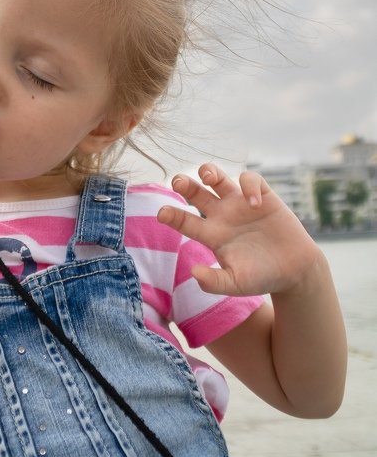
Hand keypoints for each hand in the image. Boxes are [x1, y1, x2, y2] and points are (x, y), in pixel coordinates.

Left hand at [158, 164, 320, 297]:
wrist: (294, 271)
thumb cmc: (262, 278)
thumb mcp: (236, 284)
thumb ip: (215, 282)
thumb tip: (194, 272)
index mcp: (211, 234)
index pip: (185, 220)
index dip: (173, 215)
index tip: (162, 213)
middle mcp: (222, 215)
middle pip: (196, 192)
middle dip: (184, 184)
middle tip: (178, 182)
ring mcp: (240, 204)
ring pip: (218, 178)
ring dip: (209, 171)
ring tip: (208, 177)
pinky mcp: (262, 196)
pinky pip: (250, 179)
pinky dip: (250, 186)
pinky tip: (255, 203)